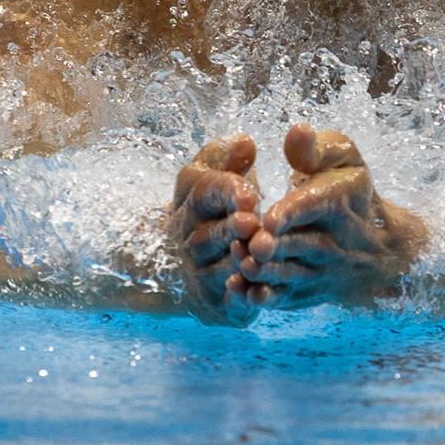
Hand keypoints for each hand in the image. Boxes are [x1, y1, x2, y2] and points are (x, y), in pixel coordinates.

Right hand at [165, 133, 263, 325]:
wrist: (192, 260)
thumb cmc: (221, 207)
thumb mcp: (219, 174)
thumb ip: (231, 157)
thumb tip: (245, 143)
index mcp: (192, 200)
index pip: (203, 191)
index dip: (226, 192)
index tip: (249, 193)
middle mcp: (189, 238)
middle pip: (207, 234)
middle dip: (229, 229)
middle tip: (252, 223)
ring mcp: (197, 272)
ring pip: (215, 269)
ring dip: (235, 263)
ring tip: (255, 256)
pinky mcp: (213, 301)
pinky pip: (225, 300)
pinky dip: (238, 297)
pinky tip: (254, 290)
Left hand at [238, 124, 426, 310]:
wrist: (381, 251)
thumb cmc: (352, 194)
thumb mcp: (346, 161)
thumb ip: (317, 147)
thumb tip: (296, 132)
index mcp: (337, 202)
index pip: (314, 207)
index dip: (290, 213)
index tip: (269, 218)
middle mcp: (331, 242)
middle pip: (294, 246)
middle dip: (266, 244)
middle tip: (243, 239)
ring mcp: (317, 271)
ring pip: (284, 274)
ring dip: (258, 268)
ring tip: (237, 256)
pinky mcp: (304, 293)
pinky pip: (280, 298)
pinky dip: (257, 295)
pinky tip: (236, 284)